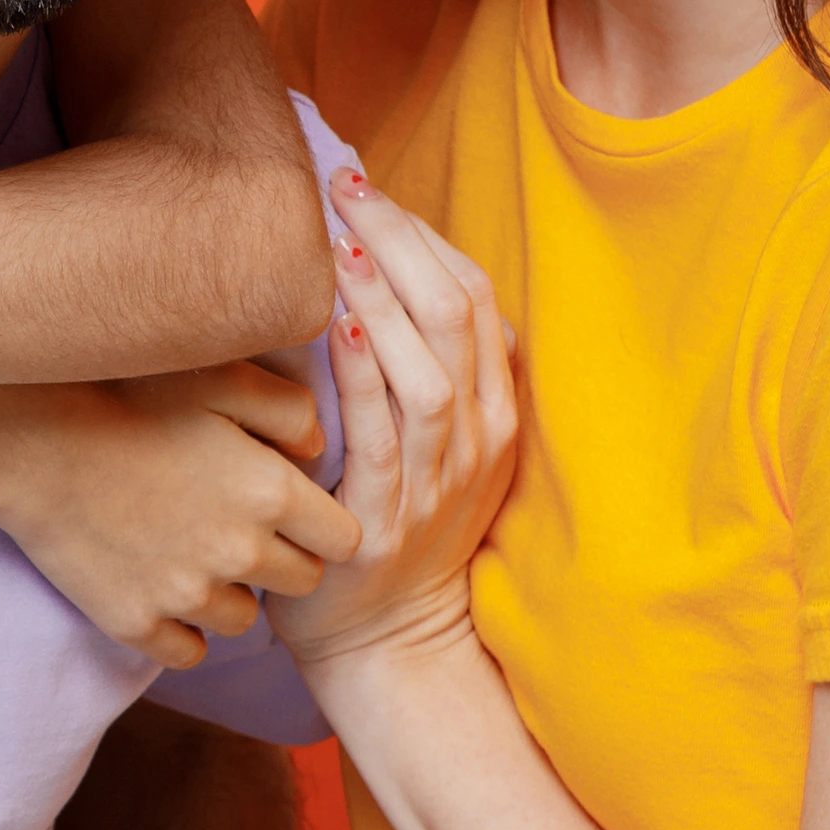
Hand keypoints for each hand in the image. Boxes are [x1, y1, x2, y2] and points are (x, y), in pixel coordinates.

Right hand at [0, 372, 360, 668]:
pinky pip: (185, 651)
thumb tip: (319, 449)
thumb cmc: (125, 393)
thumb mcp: (220, 376)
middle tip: (236, 525)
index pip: (344, 540)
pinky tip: (159, 585)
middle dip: (280, 559)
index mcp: (272, 493)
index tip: (292, 510)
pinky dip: (179, 628)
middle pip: (300, 584)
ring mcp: (186, 595)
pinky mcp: (135, 622)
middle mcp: (240, 553)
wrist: (28, 436)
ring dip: (229, 593)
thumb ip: (290, 408)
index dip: (322, 524)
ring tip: (190, 550)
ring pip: (243, 621)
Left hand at [268, 171, 519, 674]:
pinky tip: (336, 327)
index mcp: (493, 411)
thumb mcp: (436, 445)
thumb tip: (383, 272)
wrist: (390, 643)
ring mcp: (438, 481)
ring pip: (427, 368)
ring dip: (381, 297)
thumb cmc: (400, 525)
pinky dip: (363, 375)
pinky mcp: (388, 520)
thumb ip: (425, 369)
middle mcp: (477, 440)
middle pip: (454, 315)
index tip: (368, 190)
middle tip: (345, 187)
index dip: (423, 236)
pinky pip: (383, 434)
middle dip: (400, 242)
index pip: (473, 298)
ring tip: (336, 242)